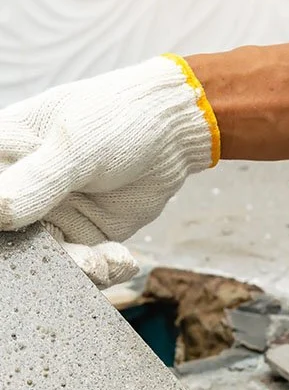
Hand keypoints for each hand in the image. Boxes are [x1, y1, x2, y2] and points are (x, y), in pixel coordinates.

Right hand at [0, 56, 218, 286]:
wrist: (171, 132)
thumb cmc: (117, 120)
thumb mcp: (77, 147)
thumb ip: (39, 179)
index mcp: (3, 157)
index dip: (5, 225)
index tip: (20, 238)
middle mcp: (23, 191)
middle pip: (14, 239)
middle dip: (42, 259)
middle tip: (78, 264)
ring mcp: (54, 216)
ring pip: (52, 258)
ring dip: (78, 269)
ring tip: (101, 266)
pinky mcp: (87, 235)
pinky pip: (88, 264)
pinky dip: (105, 269)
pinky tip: (123, 261)